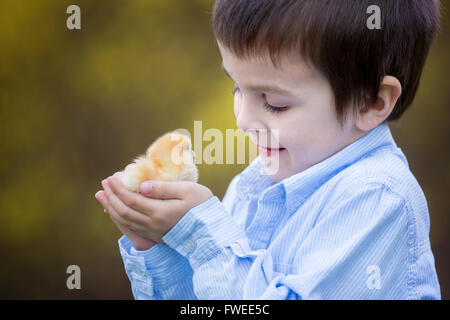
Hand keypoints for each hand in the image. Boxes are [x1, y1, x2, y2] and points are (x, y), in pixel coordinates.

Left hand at [99, 174, 213, 242]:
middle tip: (104, 183)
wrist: (212, 231)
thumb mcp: (187, 190)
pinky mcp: (155, 236)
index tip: (111, 176)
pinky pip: (130, 228)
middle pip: (123, 211)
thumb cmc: (202, 206)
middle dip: (111, 196)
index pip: (131, 199)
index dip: (118, 188)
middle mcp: (152, 224)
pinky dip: (119, 218)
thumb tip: (142, 186)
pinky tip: (114, 211)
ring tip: (102, 196)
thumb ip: (164, 188)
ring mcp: (153, 232)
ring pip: (124, 221)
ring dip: (110, 207)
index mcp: (160, 212)